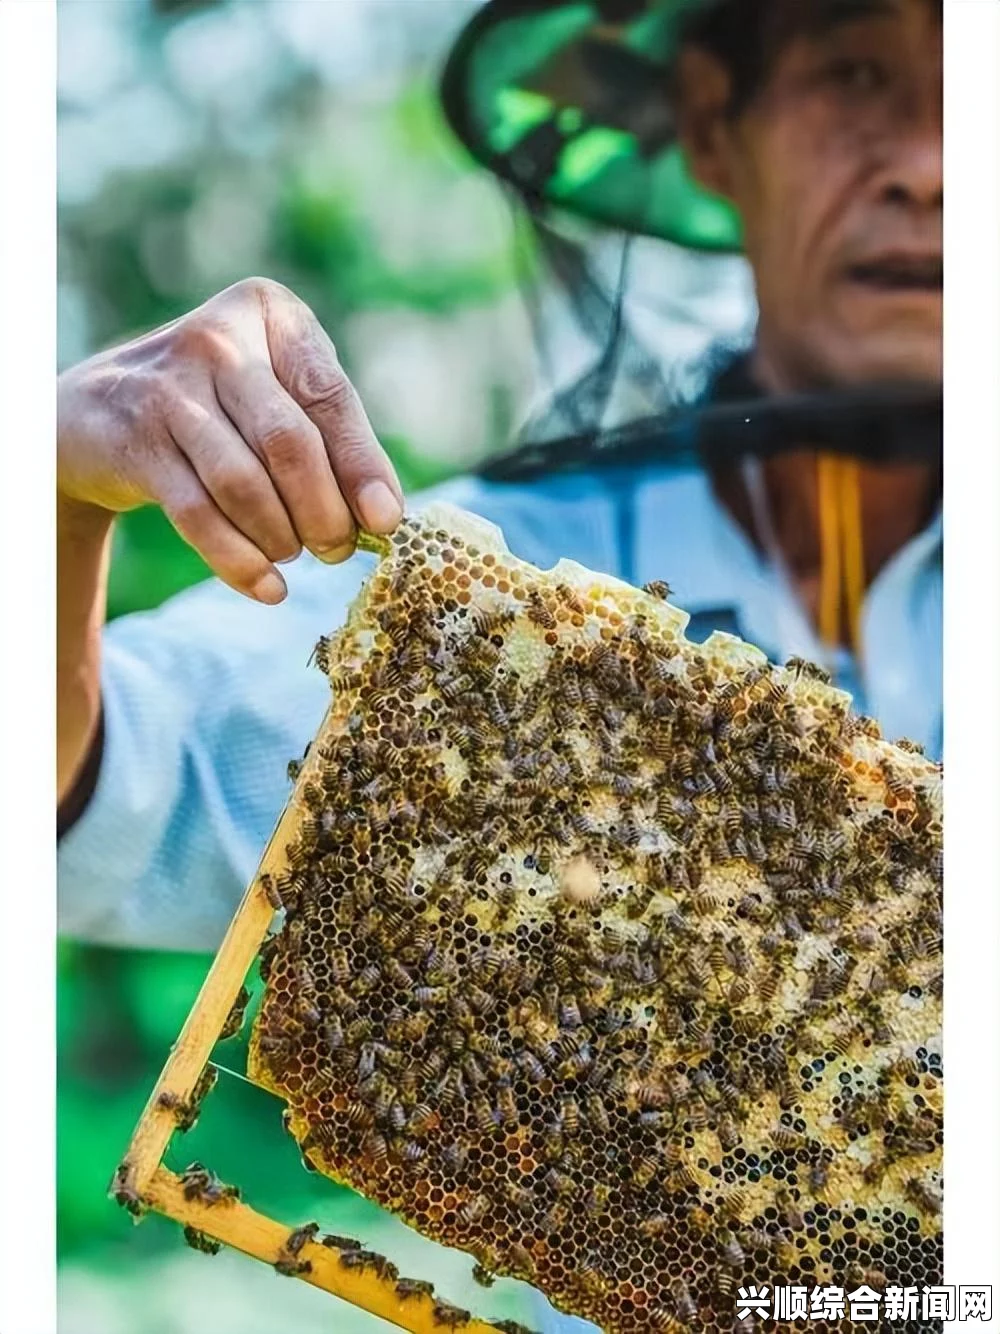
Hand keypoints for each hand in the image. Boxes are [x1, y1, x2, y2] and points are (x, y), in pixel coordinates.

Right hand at [56, 278, 403, 603]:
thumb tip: (385, 517)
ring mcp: (168, 388)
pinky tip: (268, 587)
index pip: (329, 396)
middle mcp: (217, 340)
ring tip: (293, 554)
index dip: (362, 465)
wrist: (99, 412)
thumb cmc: (220, 407)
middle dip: (323, 512)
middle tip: (336, 550)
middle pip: (288, 443)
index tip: (385, 522)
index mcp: (268, 314)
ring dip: (280, 537)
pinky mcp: (135, 441)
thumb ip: (330, 440)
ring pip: (243, 483)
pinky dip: (240, 561)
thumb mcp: (276, 394)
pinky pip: (199, 515)